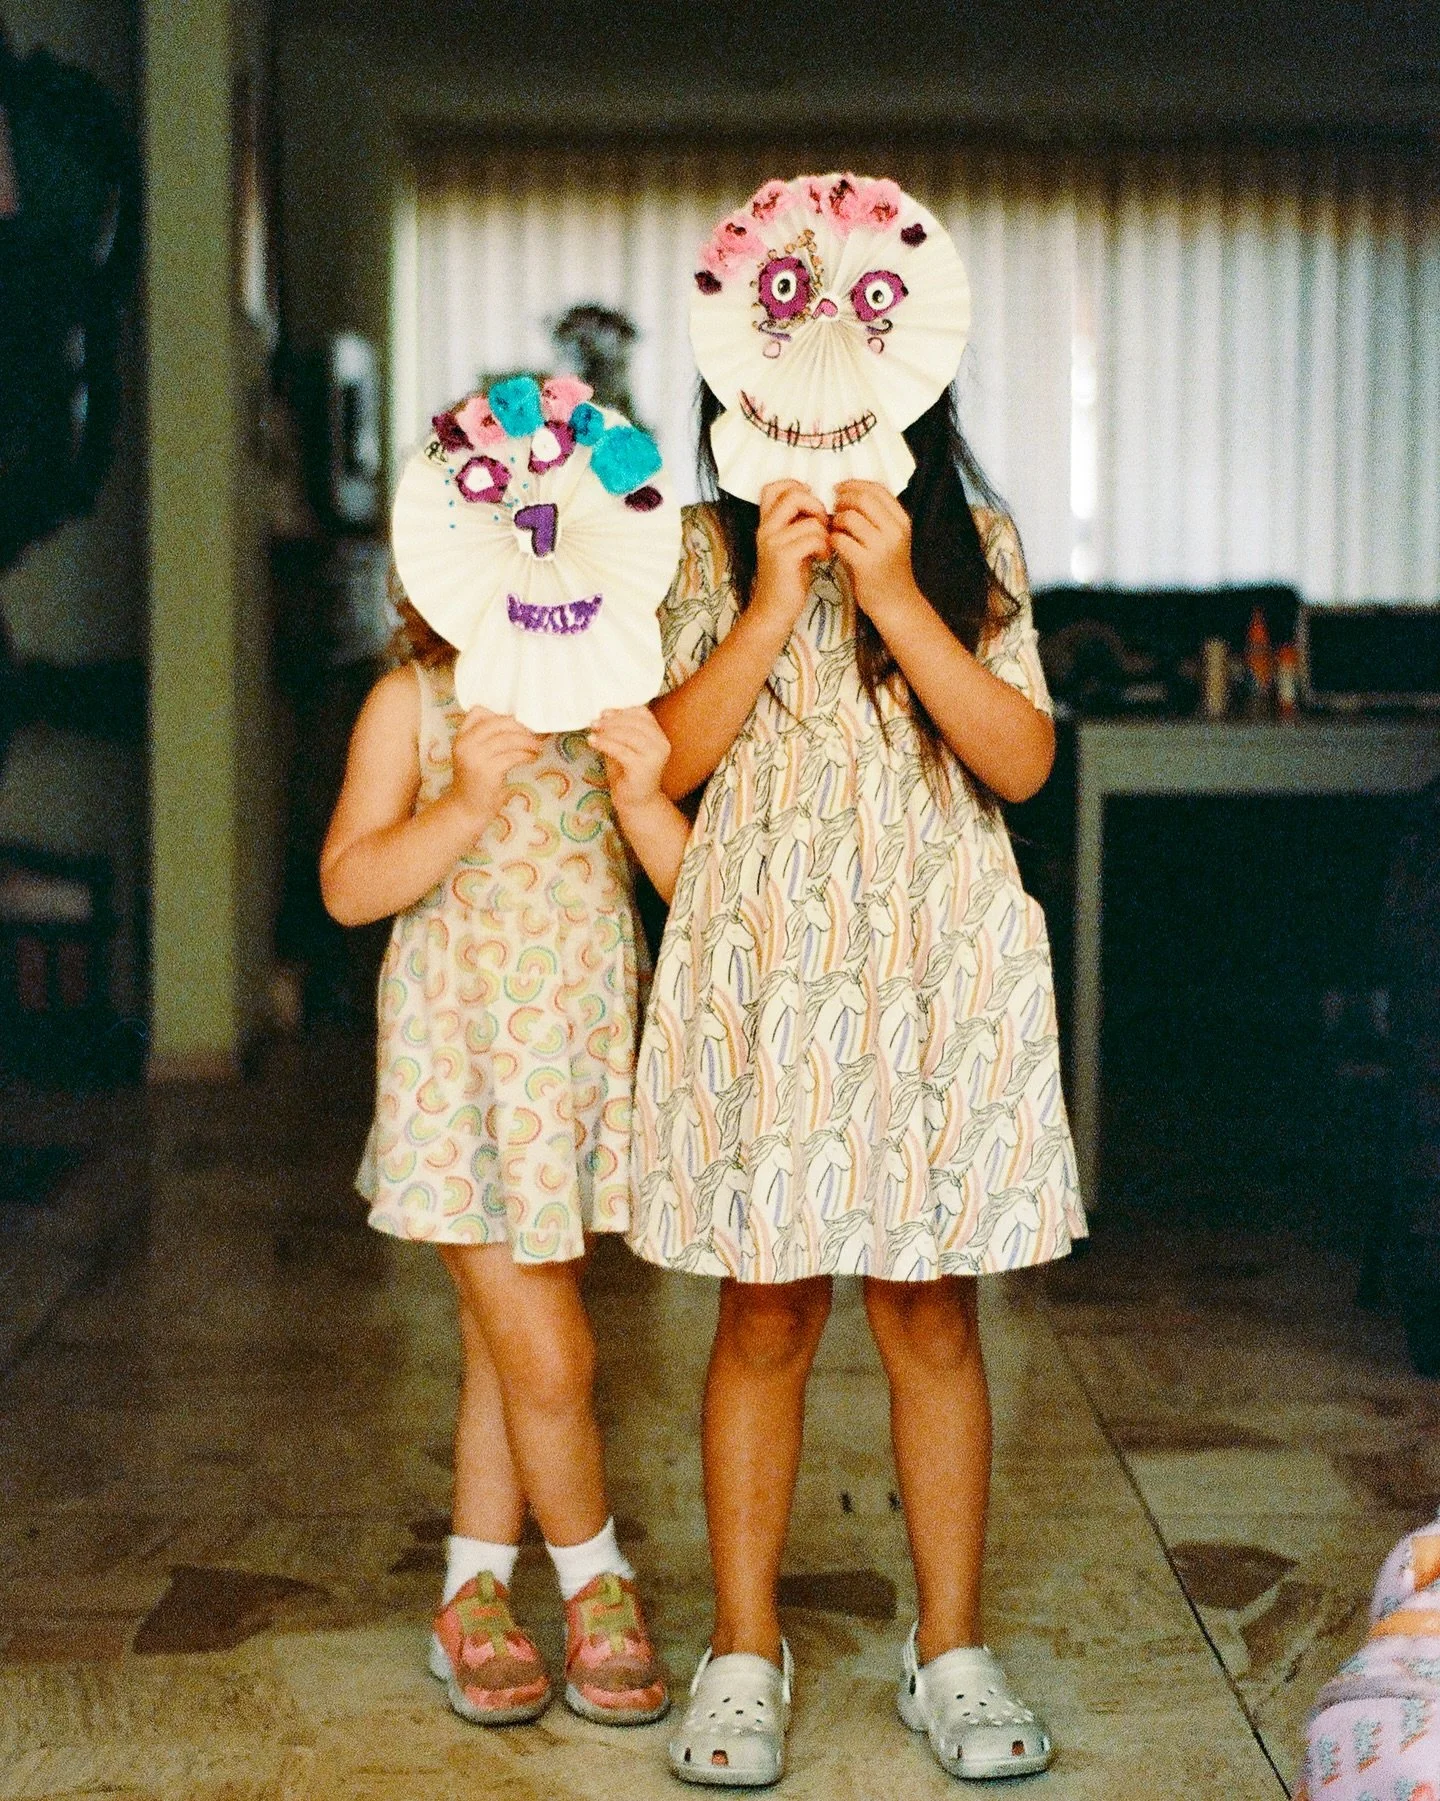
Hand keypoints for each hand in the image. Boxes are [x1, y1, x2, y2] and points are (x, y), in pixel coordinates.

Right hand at [449, 706, 541, 824]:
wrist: (467, 809)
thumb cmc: (475, 782)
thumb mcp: (474, 755)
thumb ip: (486, 740)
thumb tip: (518, 725)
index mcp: (461, 737)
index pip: (478, 712)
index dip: (499, 715)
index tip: (515, 725)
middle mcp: (466, 744)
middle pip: (498, 722)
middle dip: (520, 727)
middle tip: (532, 736)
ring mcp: (476, 757)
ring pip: (509, 739)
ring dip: (528, 741)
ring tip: (536, 747)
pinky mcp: (488, 771)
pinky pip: (514, 756)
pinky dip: (527, 755)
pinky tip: (532, 758)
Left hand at [588, 706, 670, 807]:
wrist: (636, 802)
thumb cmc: (628, 773)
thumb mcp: (624, 746)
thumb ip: (619, 730)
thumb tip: (603, 715)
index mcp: (659, 736)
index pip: (643, 714)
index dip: (622, 711)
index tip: (604, 713)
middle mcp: (661, 744)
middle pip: (635, 722)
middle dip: (612, 720)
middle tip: (594, 722)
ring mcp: (655, 756)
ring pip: (628, 735)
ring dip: (607, 731)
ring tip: (592, 732)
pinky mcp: (644, 768)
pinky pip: (621, 750)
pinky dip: (604, 743)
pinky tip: (593, 742)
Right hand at [752, 480, 830, 627]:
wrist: (774, 609)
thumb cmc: (787, 577)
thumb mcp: (789, 544)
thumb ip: (796, 523)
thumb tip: (818, 505)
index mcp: (766, 523)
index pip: (773, 487)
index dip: (795, 486)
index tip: (810, 503)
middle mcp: (765, 528)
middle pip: (794, 494)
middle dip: (817, 506)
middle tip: (822, 525)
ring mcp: (773, 542)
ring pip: (811, 520)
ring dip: (825, 532)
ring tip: (824, 547)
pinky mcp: (783, 557)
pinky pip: (814, 538)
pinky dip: (824, 547)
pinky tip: (822, 558)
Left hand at [829, 481, 923, 625]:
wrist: (897, 604)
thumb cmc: (889, 571)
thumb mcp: (891, 538)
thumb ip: (877, 517)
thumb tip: (850, 495)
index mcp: (901, 521)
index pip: (877, 489)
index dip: (854, 484)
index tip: (840, 488)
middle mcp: (894, 531)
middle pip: (862, 498)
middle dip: (842, 499)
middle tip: (834, 508)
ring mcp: (881, 547)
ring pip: (850, 517)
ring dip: (835, 520)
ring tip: (834, 529)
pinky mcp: (866, 564)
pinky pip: (840, 539)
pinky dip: (831, 538)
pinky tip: (833, 545)